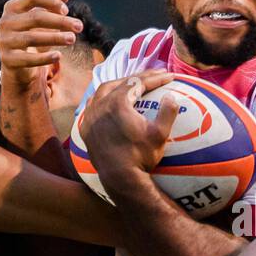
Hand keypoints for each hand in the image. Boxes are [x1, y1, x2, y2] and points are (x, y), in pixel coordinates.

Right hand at [0, 0, 84, 91]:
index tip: (66, 10)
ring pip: (32, 38)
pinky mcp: (8, 60)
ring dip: (55, 38)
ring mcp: (5, 41)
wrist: (17, 64)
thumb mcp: (43, 20)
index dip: (51, 1)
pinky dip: (45, 58)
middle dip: (60, 21)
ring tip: (72, 39)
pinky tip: (59, 56)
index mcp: (12, 7)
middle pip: (35, 17)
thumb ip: (52, 4)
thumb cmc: (32, 35)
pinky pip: (28, 58)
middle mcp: (5, 22)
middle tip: (79, 26)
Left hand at [79, 70, 176, 184]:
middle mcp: (100, 105)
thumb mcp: (160, 135)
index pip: (138, 82)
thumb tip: (170, 96)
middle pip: (119, 83)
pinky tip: (108, 103)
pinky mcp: (85, 129)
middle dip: (137, 78)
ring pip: (102, 92)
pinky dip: (102, 100)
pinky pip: (92, 107)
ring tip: (130, 85)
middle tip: (152, 78)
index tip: (169, 77)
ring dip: (118, 86)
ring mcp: (90, 117)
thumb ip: (167, 112)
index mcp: (118, 102)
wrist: (120, 179)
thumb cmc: (141, 157)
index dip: (155, 78)